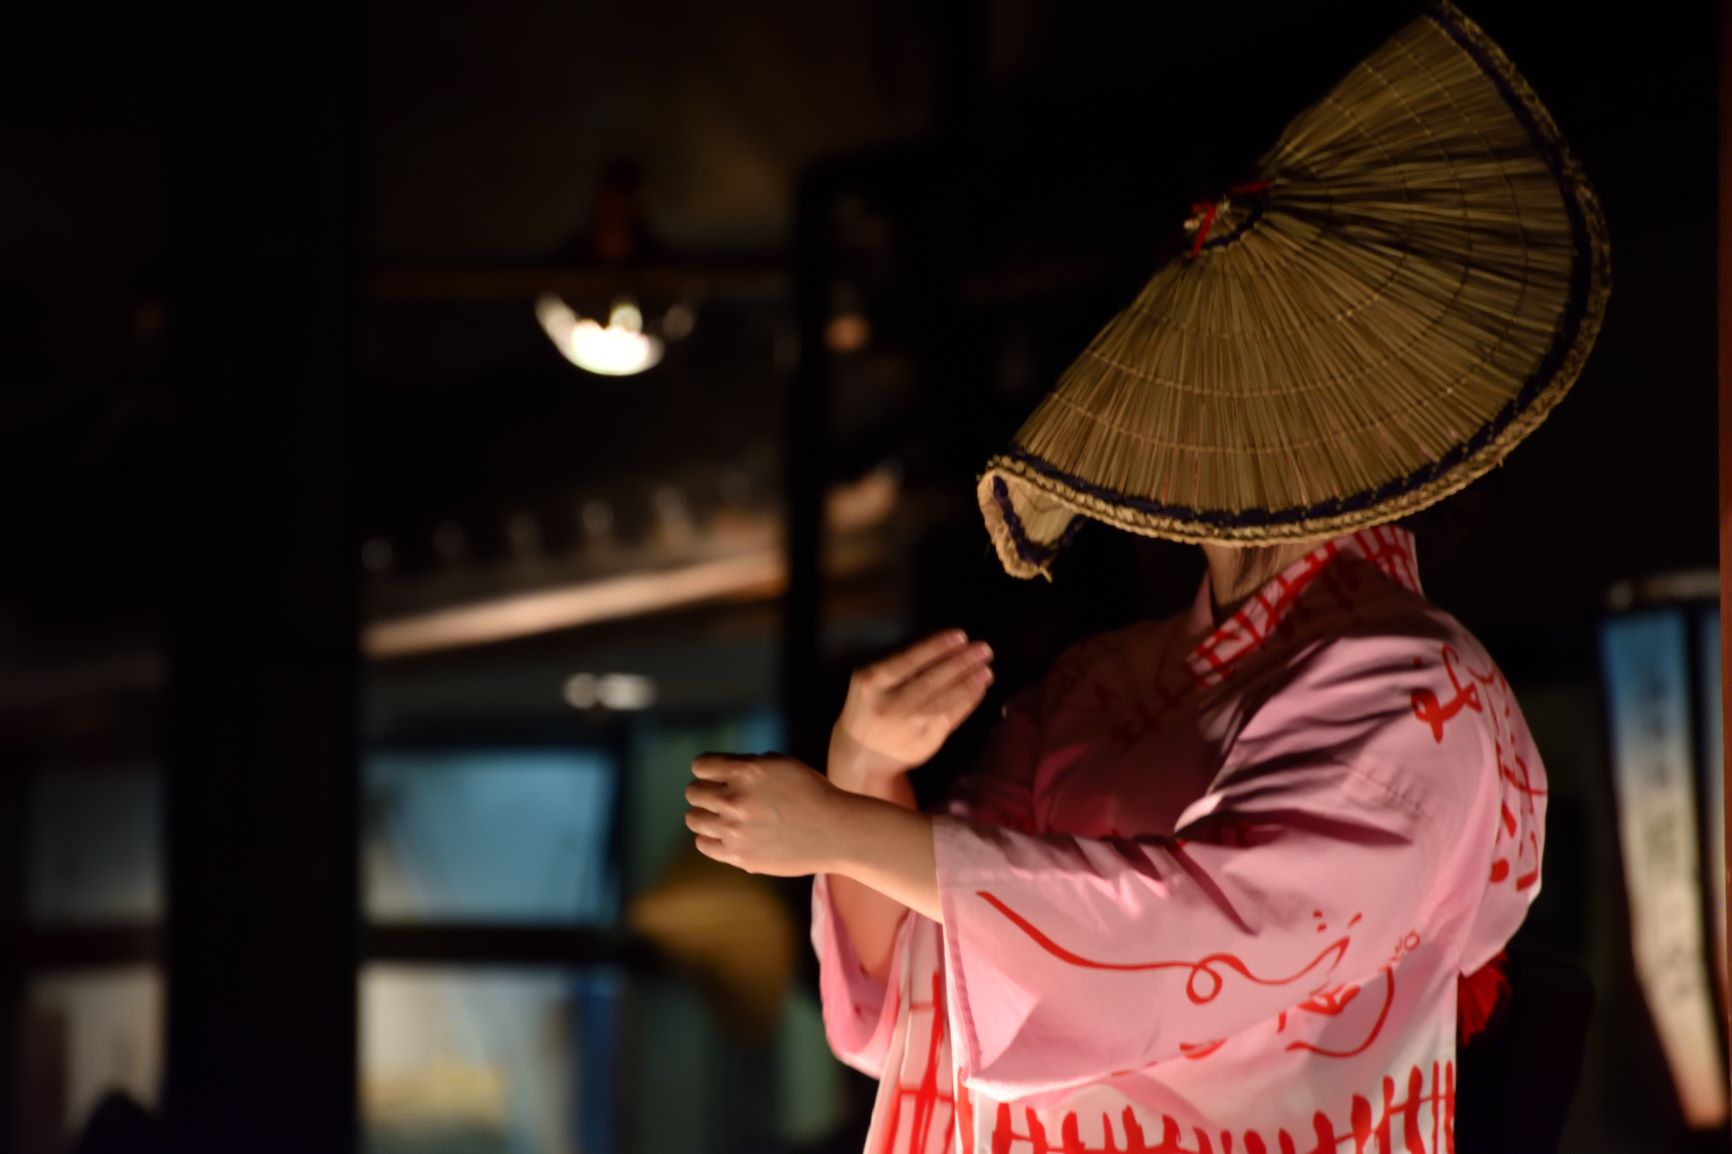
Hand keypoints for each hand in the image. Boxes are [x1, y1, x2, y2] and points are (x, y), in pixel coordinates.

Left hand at [685, 753, 849, 876]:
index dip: (707, 769)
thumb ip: (749, 764)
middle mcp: (735, 799)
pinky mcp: (739, 855)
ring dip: (703, 815)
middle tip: (716, 797)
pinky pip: (704, 844)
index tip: (714, 776)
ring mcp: (735, 830)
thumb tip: (721, 772)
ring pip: (693, 819)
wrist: (836, 832)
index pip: (701, 766)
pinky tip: (722, 835)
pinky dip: (709, 838)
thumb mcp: (782, 764)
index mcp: (746, 771)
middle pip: (693, 792)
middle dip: (704, 791)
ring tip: (717, 817)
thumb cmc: (812, 793)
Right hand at [831, 630, 994, 782]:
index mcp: (873, 682)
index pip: (908, 661)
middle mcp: (890, 705)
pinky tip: (980, 689)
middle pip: (930, 681)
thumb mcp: (871, 682)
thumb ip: (897, 666)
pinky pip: (951, 718)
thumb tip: (942, 646)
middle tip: (984, 649)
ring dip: (969, 684)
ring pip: (943, 701)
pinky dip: (968, 702)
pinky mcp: (925, 741)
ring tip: (987, 670)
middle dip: (960, 663)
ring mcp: (909, 725)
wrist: (863, 754)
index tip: (960, 636)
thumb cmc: (870, 707)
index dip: (936, 647)